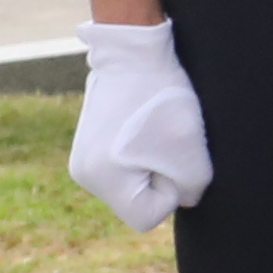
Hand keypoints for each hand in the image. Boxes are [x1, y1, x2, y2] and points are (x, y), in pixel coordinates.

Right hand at [66, 18, 207, 229]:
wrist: (134, 55)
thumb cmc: (164, 100)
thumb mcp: (190, 149)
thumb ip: (190, 188)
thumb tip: (180, 198)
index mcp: (102, 179)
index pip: (146, 217)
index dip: (170, 192)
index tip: (170, 156)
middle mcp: (84, 175)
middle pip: (137, 202)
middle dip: (160, 178)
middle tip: (163, 140)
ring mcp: (81, 160)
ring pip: (131, 185)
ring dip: (152, 164)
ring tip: (153, 130)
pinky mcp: (87, 146)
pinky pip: (123, 168)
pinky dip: (140, 152)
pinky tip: (143, 126)